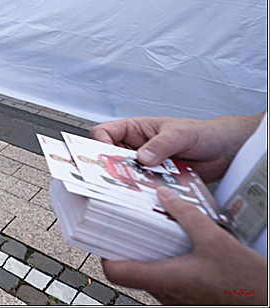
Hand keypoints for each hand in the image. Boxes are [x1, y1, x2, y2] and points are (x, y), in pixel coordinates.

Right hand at [90, 114, 259, 181]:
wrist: (226, 150)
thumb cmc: (201, 133)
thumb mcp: (179, 134)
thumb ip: (160, 145)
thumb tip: (142, 158)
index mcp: (134, 129)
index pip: (104, 133)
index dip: (99, 144)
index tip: (106, 156)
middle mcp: (136, 147)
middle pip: (111, 157)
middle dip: (112, 168)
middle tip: (116, 178)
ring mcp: (146, 165)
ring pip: (127, 175)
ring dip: (131, 182)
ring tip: (138, 188)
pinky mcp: (157, 180)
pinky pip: (145, 187)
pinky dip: (147, 193)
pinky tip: (154, 196)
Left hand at [102, 188, 266, 304]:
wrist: (267, 302)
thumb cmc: (246, 282)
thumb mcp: (215, 239)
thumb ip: (186, 214)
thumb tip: (164, 195)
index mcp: (165, 279)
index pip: (115, 272)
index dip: (105, 252)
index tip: (105, 233)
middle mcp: (166, 294)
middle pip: (131, 270)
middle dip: (129, 246)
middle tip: (128, 223)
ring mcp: (178, 300)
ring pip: (151, 275)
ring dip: (150, 254)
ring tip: (153, 229)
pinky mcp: (191, 300)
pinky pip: (169, 280)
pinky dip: (167, 262)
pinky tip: (178, 246)